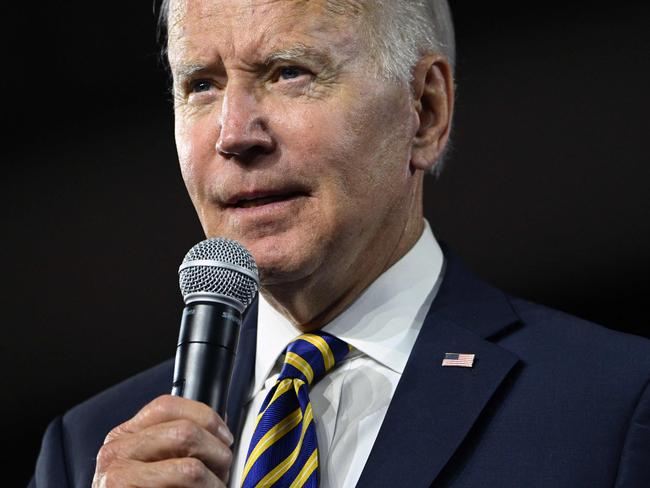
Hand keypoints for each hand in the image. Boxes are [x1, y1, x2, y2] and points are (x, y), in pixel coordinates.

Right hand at [92, 394, 233, 486]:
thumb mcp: (154, 460)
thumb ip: (175, 441)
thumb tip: (219, 431)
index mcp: (124, 436)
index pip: (167, 406)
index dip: (205, 417)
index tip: (224, 436)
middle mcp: (115, 452)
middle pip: (184, 433)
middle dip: (217, 452)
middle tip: (223, 470)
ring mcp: (118, 479)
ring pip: (190, 469)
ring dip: (214, 481)